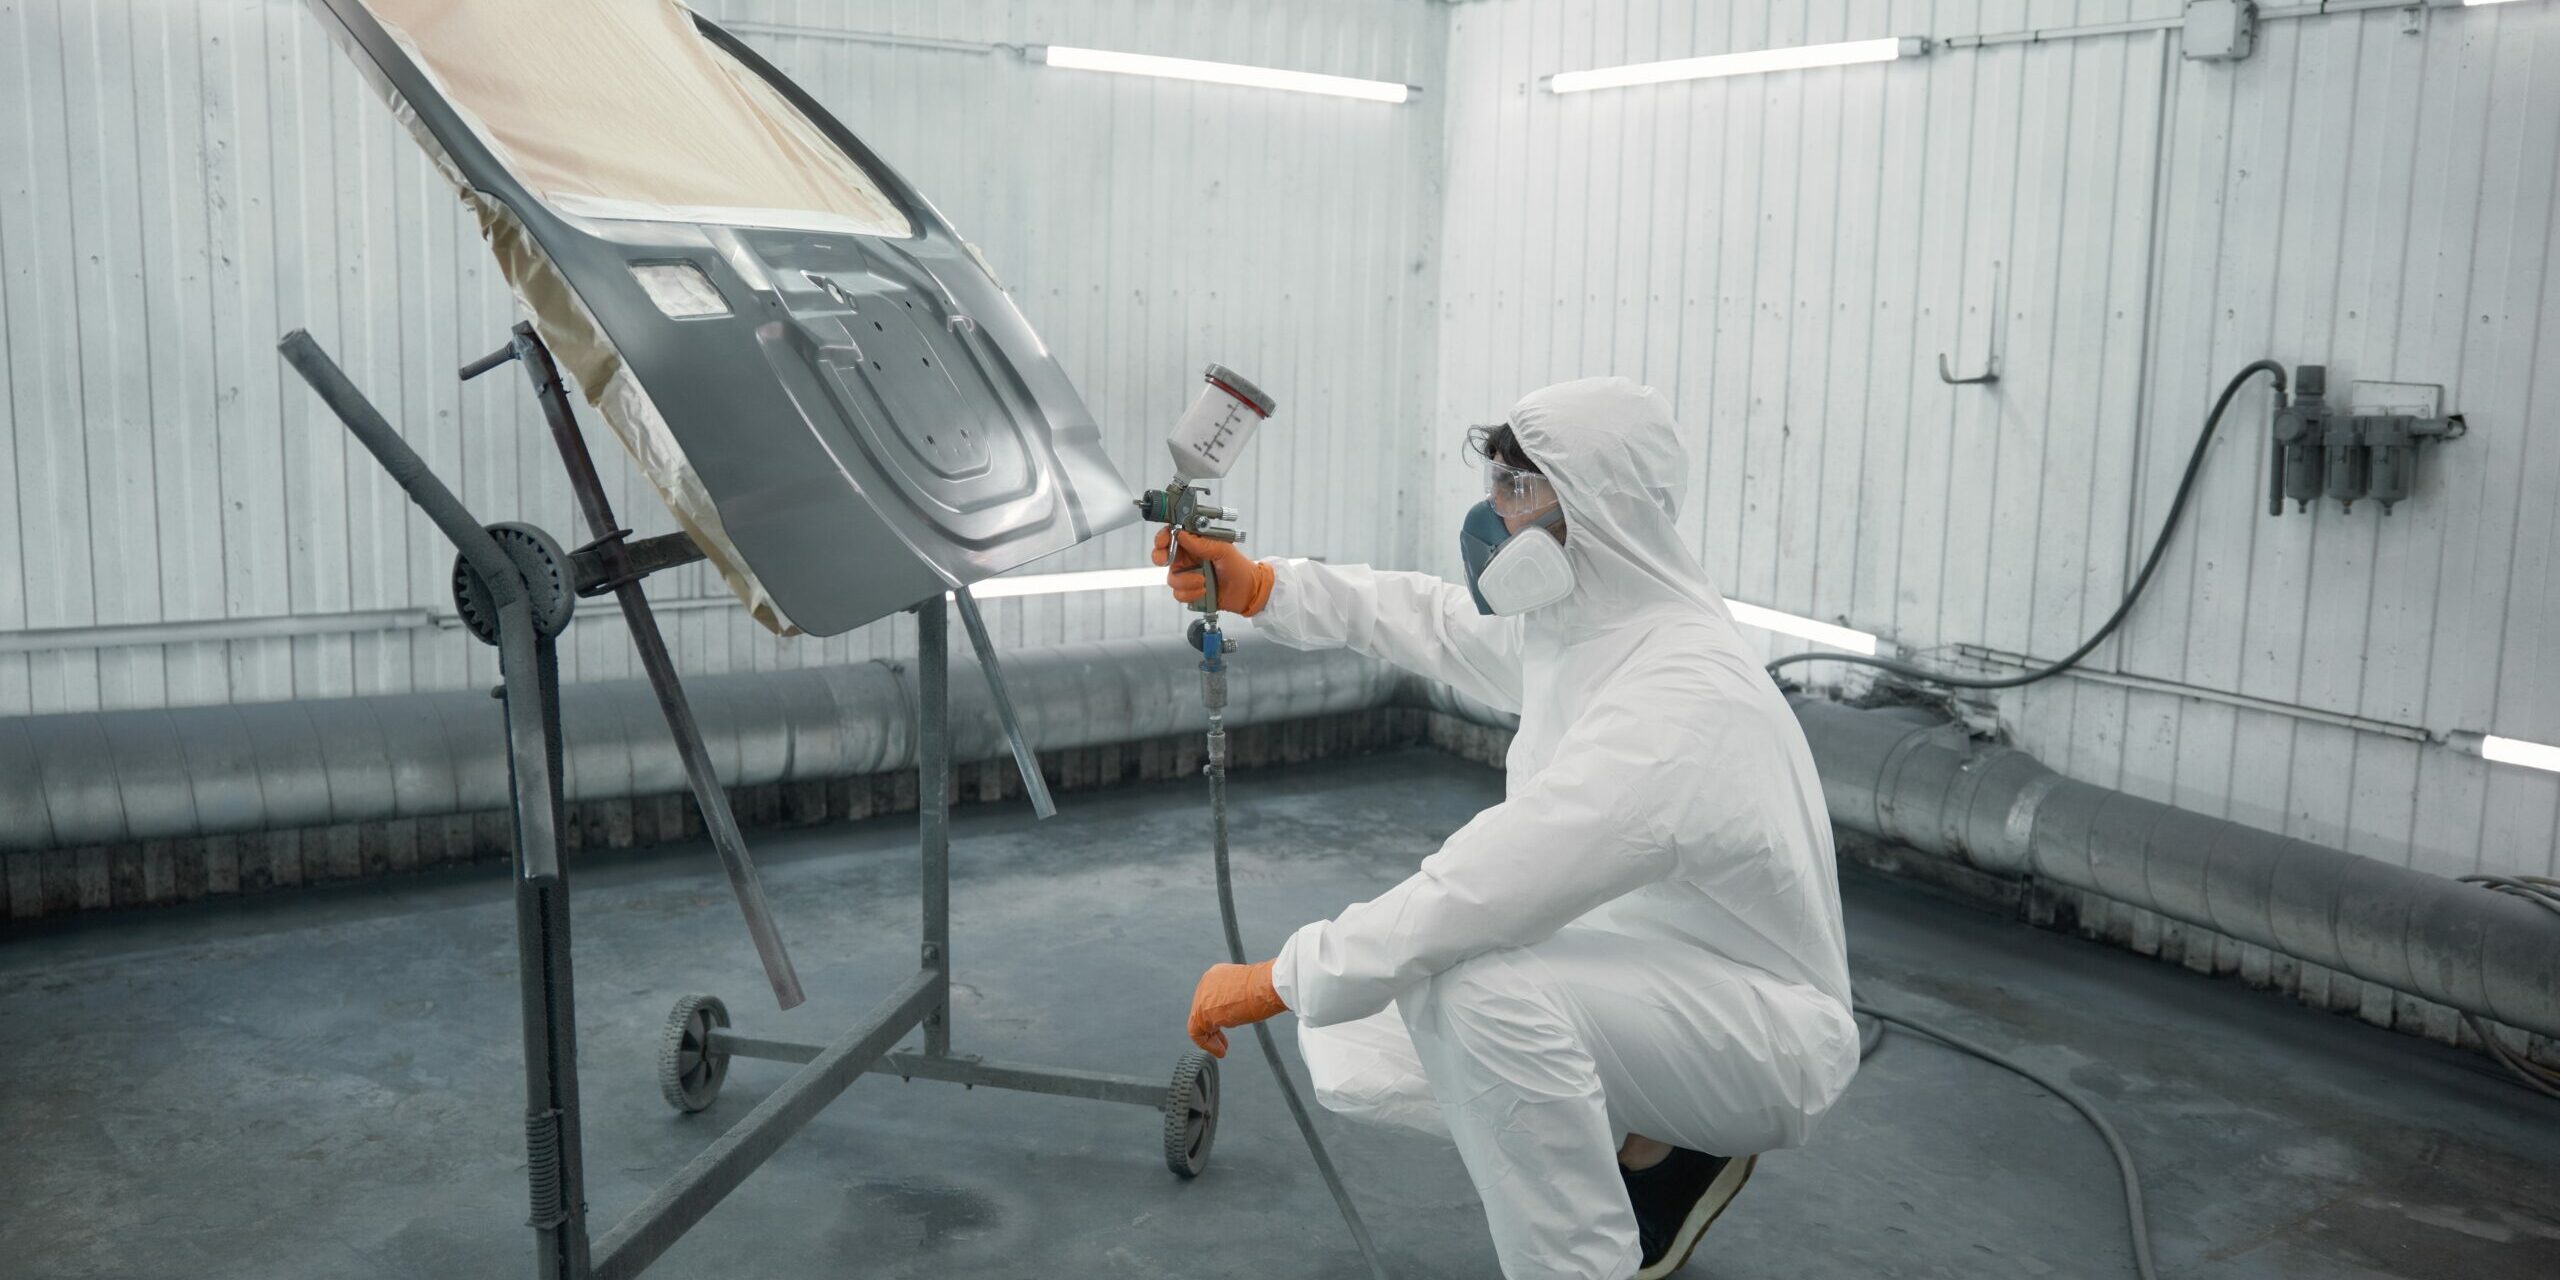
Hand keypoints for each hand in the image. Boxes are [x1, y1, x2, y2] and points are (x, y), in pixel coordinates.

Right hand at [1150, 528, 1275, 616]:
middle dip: (1161, 558)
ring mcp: (1187, 575)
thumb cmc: (1239, 567)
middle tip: (1168, 560)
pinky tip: (1204, 591)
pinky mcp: (1189, 591)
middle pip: (1162, 556)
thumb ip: (1202, 543)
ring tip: (1204, 581)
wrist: (1248, 591)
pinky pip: (1179, 594)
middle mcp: (1188, 558)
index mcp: (1195, 544)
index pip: (1172, 536)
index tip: (1163, 541)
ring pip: (1171, 578)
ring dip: (1187, 581)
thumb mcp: (1224, 550)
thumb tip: (1182, 534)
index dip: (1163, 537)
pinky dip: (1191, 593)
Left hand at [1186, 959, 1285, 1057]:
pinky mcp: (1203, 1011)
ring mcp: (1202, 996)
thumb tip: (1239, 1013)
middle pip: (1202, 1010)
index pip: (1211, 998)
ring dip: (1210, 1039)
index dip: (1218, 1016)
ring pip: (1198, 1022)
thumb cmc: (1267, 988)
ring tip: (1222, 1050)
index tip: (1228, 1027)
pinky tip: (1221, 1052)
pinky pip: (1196, 1032)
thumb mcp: (1249, 992)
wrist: (1267, 985)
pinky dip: (1207, 1044)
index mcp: (1217, 974)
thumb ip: (1239, 999)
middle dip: (1213, 1029)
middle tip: (1224, 1043)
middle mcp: (1206, 983)